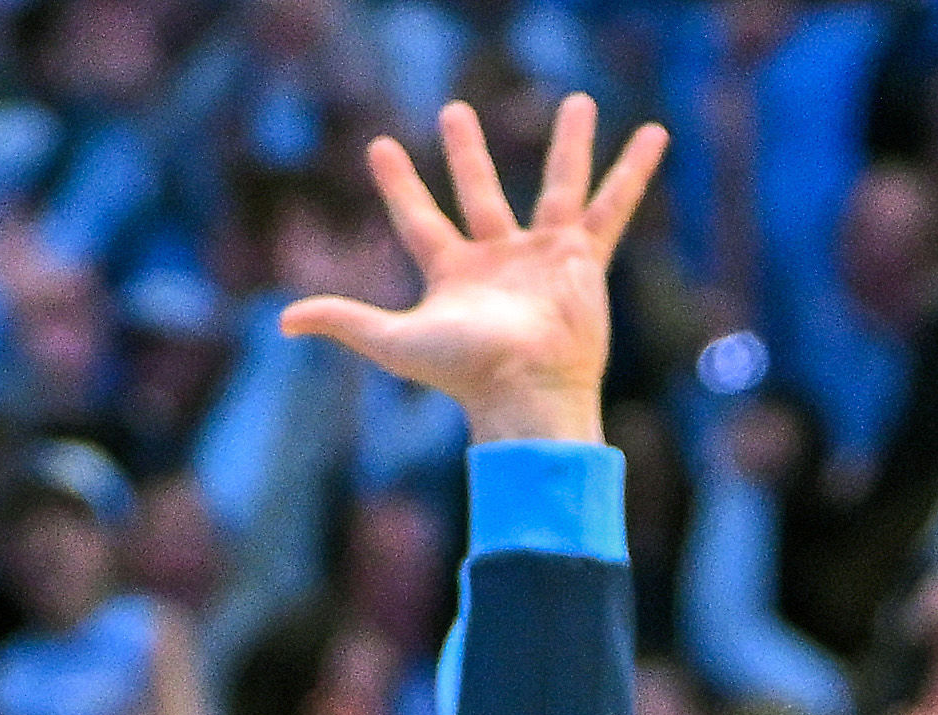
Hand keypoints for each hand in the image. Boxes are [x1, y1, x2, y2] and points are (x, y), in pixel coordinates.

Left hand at [275, 95, 662, 448]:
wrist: (528, 390)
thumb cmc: (465, 371)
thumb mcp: (395, 342)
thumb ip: (344, 322)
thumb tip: (282, 321)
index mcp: (453, 273)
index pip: (417, 218)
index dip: (398, 184)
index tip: (380, 146)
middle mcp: (497, 258)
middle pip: (479, 191)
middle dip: (467, 152)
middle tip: (455, 111)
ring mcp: (544, 255)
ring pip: (558, 184)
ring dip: (569, 144)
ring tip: (578, 101)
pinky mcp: (584, 258)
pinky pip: (614, 205)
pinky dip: (635, 172)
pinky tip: (654, 135)